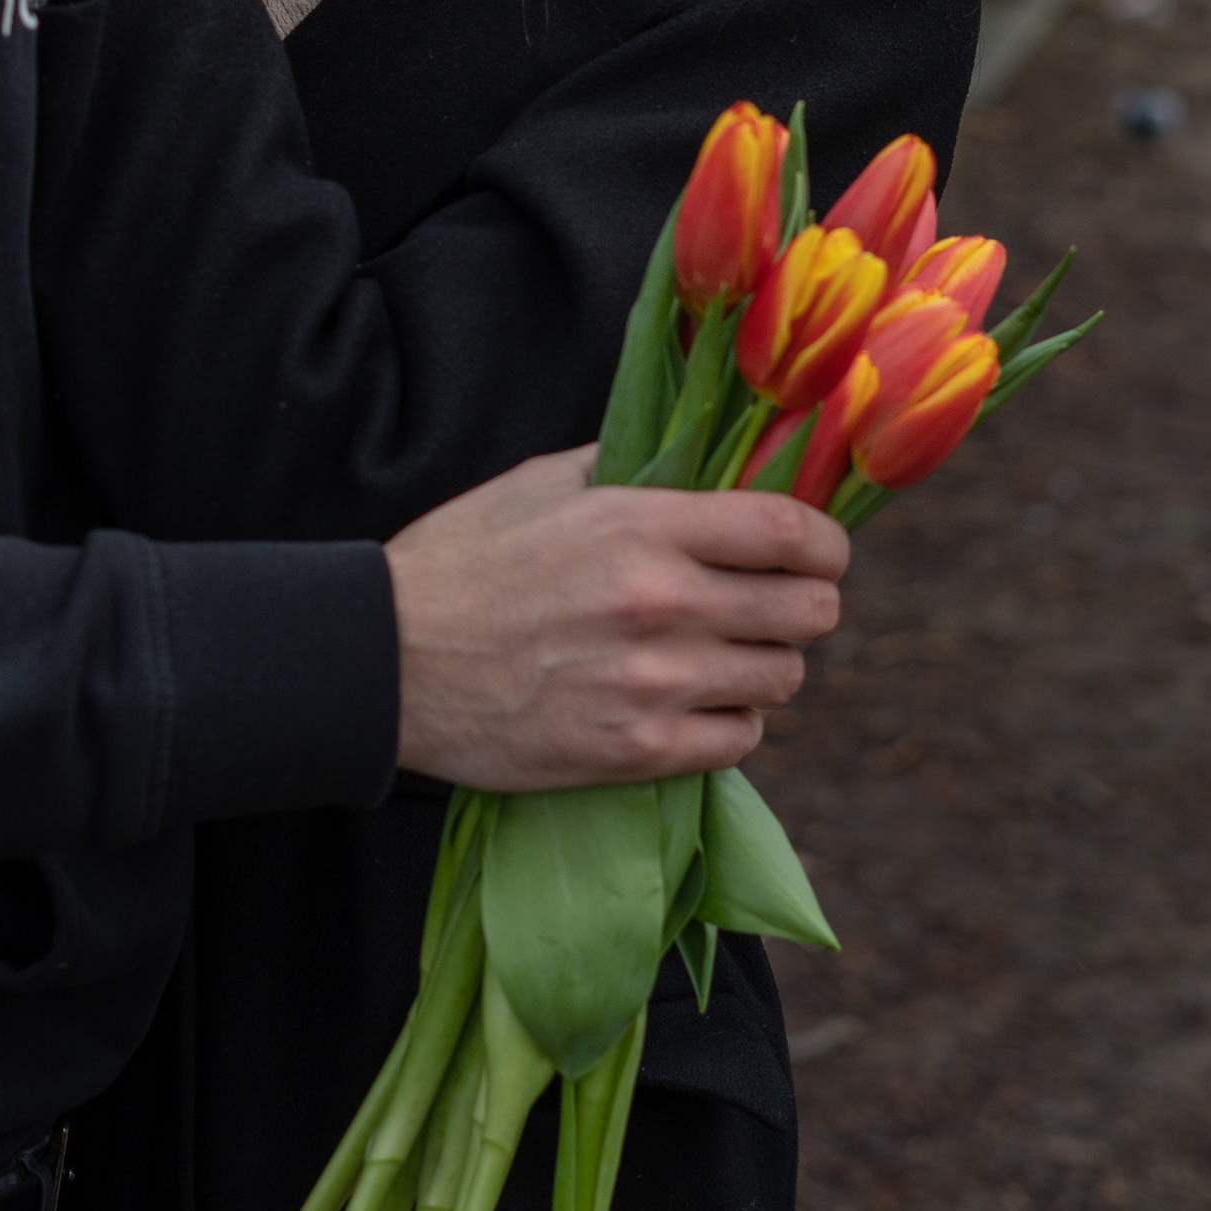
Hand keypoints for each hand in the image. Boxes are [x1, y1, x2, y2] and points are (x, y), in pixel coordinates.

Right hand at [386, 449, 845, 792]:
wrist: (384, 661)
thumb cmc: (458, 561)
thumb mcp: (538, 484)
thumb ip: (628, 467)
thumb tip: (703, 457)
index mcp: (640, 526)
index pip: (790, 532)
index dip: (827, 543)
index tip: (822, 552)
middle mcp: (659, 604)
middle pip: (807, 612)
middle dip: (803, 605)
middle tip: (773, 606)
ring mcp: (650, 685)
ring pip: (780, 680)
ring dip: (763, 666)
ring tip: (726, 656)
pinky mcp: (631, 752)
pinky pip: (738, 741)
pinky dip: (730, 722)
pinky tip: (695, 703)